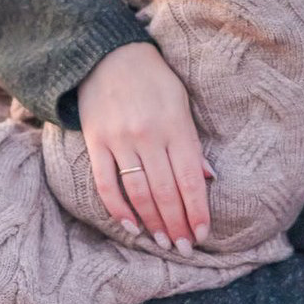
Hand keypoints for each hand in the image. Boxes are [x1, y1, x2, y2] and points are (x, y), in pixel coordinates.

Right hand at [76, 42, 212, 254]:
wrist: (107, 54)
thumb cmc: (154, 79)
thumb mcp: (181, 102)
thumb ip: (192, 142)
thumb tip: (207, 179)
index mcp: (175, 126)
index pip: (190, 179)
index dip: (197, 211)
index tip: (202, 234)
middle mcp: (148, 136)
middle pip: (165, 192)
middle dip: (177, 225)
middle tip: (184, 248)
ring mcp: (120, 141)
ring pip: (139, 193)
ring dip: (153, 223)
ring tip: (163, 242)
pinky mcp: (96, 143)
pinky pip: (106, 184)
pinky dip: (119, 209)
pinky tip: (131, 226)